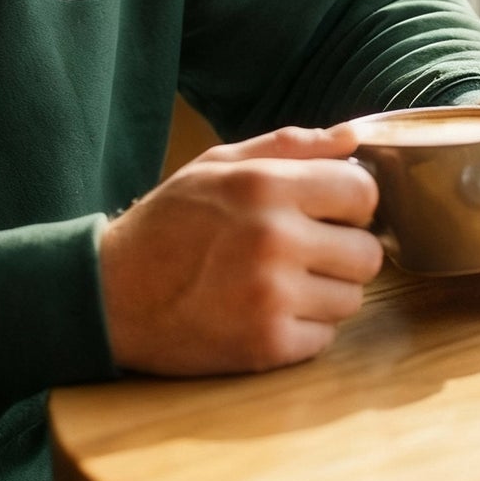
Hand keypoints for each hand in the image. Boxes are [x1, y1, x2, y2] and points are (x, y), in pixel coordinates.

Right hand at [98, 124, 381, 376]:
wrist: (111, 293)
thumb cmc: (168, 222)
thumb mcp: (216, 164)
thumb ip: (288, 146)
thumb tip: (354, 136)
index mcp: (264, 186)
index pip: (364, 192)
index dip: (350, 203)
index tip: (327, 212)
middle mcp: (275, 238)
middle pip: (368, 253)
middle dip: (341, 252)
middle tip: (301, 252)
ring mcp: (273, 296)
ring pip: (352, 299)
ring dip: (323, 293)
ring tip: (276, 283)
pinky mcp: (268, 344)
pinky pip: (325, 337)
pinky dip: (301, 329)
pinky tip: (262, 312)